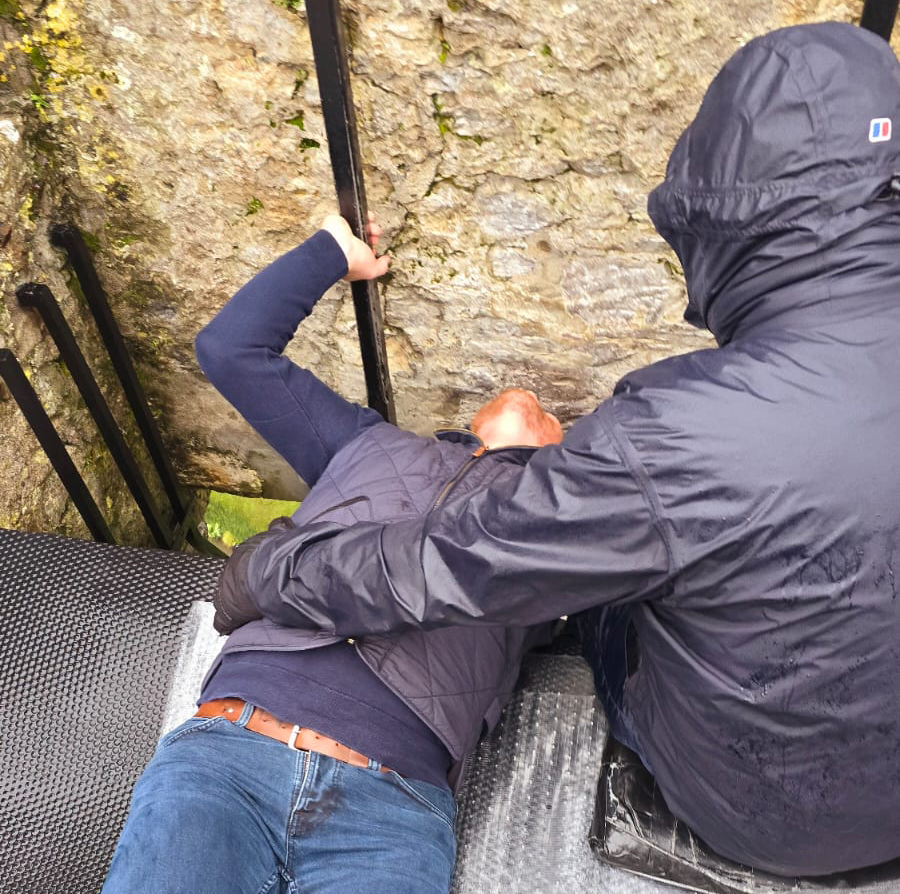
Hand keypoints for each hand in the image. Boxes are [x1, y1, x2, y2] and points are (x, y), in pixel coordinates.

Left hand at [212, 516, 294, 634]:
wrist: (269, 573)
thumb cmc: (276, 553)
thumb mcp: (279, 534)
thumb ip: (279, 527)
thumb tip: (282, 520)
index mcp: (240, 555)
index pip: (242, 564)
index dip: (252, 571)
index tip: (261, 576)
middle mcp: (228, 572)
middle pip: (231, 582)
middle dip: (241, 588)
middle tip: (255, 595)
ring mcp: (224, 594)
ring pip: (224, 601)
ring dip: (235, 605)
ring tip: (248, 612)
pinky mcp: (226, 614)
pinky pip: (222, 622)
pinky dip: (228, 625)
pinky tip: (235, 628)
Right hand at [321, 211, 389, 281]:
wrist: (338, 244)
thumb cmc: (351, 259)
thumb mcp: (372, 270)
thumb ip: (381, 267)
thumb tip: (386, 261)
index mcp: (352, 262)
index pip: (364, 256)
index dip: (372, 253)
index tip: (375, 252)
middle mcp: (348, 249)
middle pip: (365, 241)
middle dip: (373, 238)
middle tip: (375, 239)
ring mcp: (345, 235)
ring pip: (362, 228)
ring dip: (372, 227)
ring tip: (374, 229)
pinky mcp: (343, 222)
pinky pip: (357, 216)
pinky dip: (366, 217)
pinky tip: (370, 219)